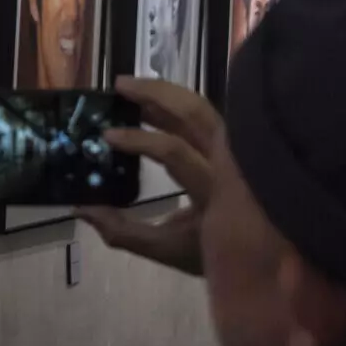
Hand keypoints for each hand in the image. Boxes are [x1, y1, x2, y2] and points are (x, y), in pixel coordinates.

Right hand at [79, 74, 220, 275]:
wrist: (264, 259)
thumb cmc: (214, 257)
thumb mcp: (165, 250)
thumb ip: (121, 232)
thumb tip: (80, 208)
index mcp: (214, 191)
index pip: (175, 152)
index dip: (140, 141)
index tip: (107, 135)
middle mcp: (229, 163)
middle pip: (196, 114)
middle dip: (156, 95)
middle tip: (117, 86)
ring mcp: (233, 152)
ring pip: (202, 108)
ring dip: (165, 93)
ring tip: (128, 87)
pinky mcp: (230, 147)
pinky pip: (204, 117)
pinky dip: (176, 104)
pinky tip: (151, 102)